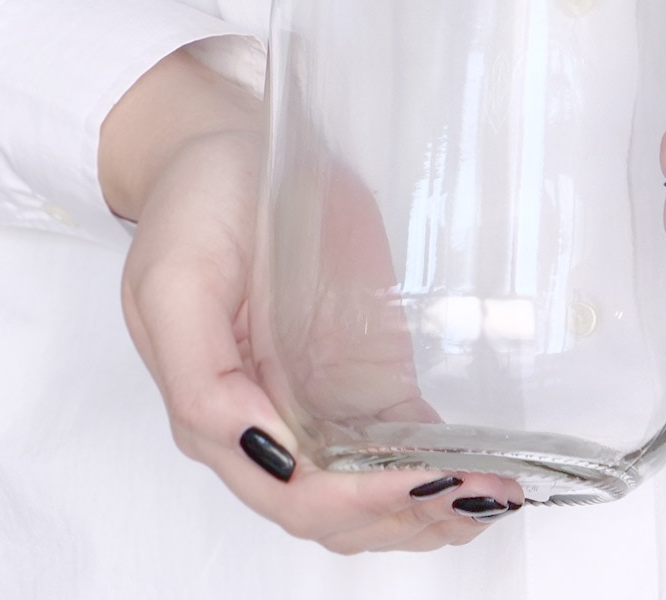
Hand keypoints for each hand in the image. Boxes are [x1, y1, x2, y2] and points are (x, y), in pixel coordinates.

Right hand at [100, 50, 520, 552]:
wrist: (227, 153)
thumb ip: (199, 376)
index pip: (289, 491)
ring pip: (369, 489)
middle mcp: (271, 420)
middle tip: (476, 493)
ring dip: (429, 506)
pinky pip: (396, 439)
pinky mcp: (360, 372)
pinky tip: (483, 474)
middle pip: (336, 508)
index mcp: (218, 411)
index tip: (418, 478)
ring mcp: (319, 398)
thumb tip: (259, 446)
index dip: (354, 498)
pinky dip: (434, 467)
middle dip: (404, 512)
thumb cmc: (194, 209)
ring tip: (493, 495)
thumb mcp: (172, 282)